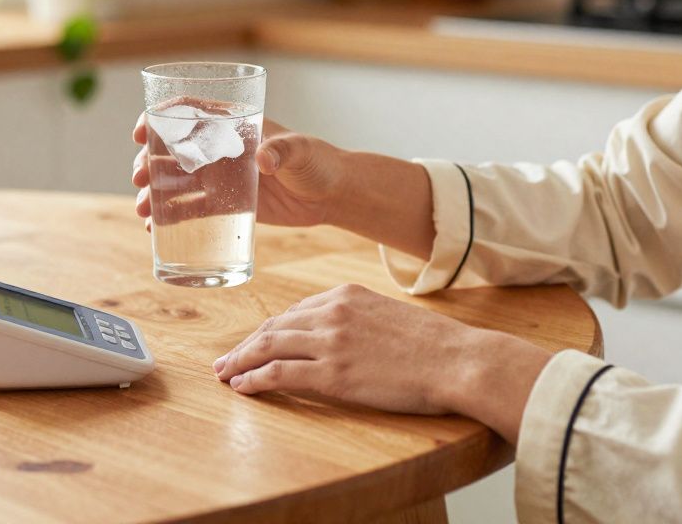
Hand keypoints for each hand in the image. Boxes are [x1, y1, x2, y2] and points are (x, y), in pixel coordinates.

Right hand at [132, 112, 346, 230]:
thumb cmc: (319, 161)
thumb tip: (264, 157)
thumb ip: (283, 151)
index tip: (142, 131)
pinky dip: (170, 217)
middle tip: (139, 177)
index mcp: (234, 125)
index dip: (160, 116)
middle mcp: (220, 148)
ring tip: (142, 210)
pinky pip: (191, 209)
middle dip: (148, 161)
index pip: (190, 111)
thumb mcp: (301, 151)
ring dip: (153, 192)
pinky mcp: (226, 203)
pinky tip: (154, 230)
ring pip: (175, 180)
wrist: (332, 195)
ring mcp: (221, 176)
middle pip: (172, 148)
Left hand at [212, 284, 476, 414]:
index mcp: (345, 294)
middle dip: (245, 344)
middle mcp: (332, 312)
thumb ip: (357, 320)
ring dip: (240, 361)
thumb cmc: (433, 345)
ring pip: (268, 347)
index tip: (255, 342)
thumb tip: (338, 338)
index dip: (269, 330)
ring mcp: (330, 342)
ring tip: (225, 374)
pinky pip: (279, 374)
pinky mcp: (332, 373)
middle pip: (274, 326)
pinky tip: (242, 387)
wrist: (456, 360)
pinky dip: (254, 380)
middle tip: (225, 359)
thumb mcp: (388, 316)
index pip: (294, 312)